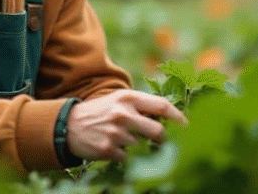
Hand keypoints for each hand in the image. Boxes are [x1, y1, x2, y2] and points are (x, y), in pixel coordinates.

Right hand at [66, 89, 186, 161]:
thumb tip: (173, 118)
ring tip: (138, 146)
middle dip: (167, 141)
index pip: (163, 106)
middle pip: (159, 132)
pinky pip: (130, 159)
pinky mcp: (108, 150)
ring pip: (145, 147)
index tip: (189, 128)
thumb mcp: (119, 100)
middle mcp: (123, 114)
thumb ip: (142, 105)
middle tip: (170, 145)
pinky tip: (122, 152)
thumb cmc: (101, 112)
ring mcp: (115, 133)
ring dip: (145, 150)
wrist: (68, 125)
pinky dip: (130, 158)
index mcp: (129, 98)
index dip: (180, 118)